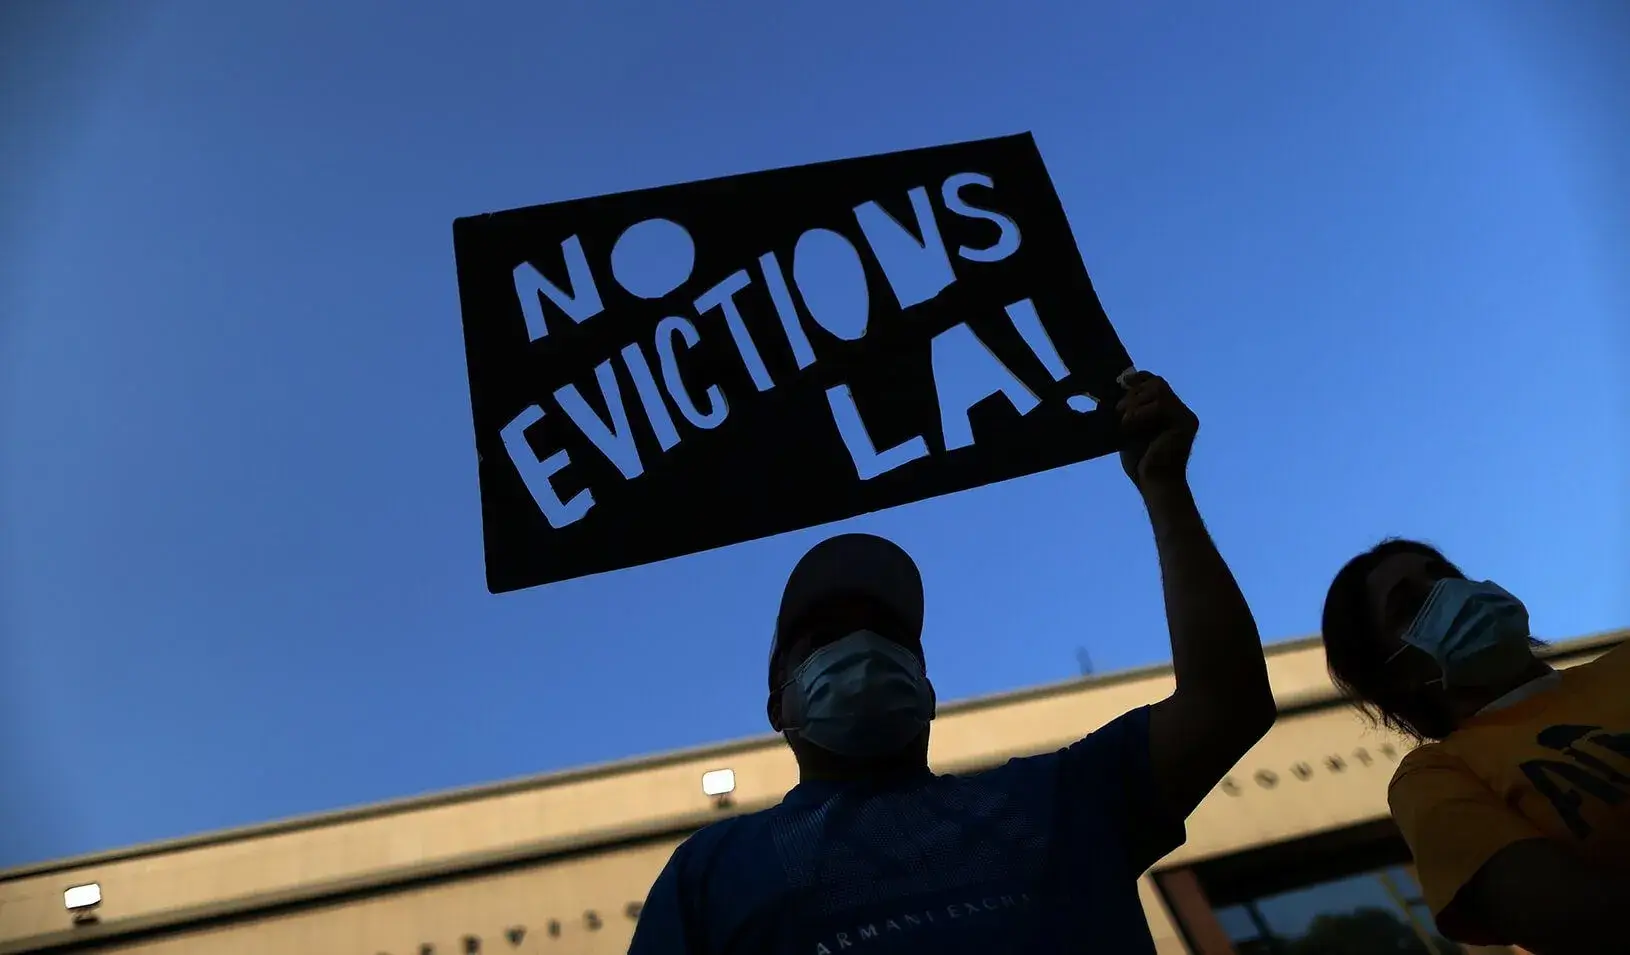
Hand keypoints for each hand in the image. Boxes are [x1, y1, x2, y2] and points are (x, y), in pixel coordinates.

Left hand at [1117, 372, 1197, 490]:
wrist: (1154, 484)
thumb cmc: (1141, 462)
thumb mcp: (1131, 430)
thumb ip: (1130, 411)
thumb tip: (1118, 389)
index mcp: (1170, 413)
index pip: (1157, 383)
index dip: (1140, 378)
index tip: (1123, 381)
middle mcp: (1181, 412)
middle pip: (1157, 383)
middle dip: (1133, 394)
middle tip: (1120, 413)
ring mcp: (1185, 416)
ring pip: (1158, 390)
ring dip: (1135, 404)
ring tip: (1125, 422)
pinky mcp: (1185, 423)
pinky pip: (1160, 404)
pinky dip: (1140, 412)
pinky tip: (1130, 426)